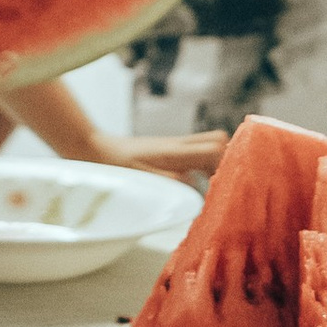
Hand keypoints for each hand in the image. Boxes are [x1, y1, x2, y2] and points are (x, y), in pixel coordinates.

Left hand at [92, 132, 226, 180]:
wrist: (97, 149)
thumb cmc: (117, 166)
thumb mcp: (145, 179)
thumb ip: (172, 182)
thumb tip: (196, 187)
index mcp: (176, 151)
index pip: (215, 147)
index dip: (227, 162)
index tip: (229, 181)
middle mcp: (179, 144)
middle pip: (218, 139)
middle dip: (227, 157)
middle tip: (223, 181)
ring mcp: (175, 144)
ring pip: (209, 143)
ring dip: (215, 160)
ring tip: (212, 184)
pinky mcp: (170, 148)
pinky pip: (196, 150)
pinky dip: (203, 162)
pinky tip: (195, 180)